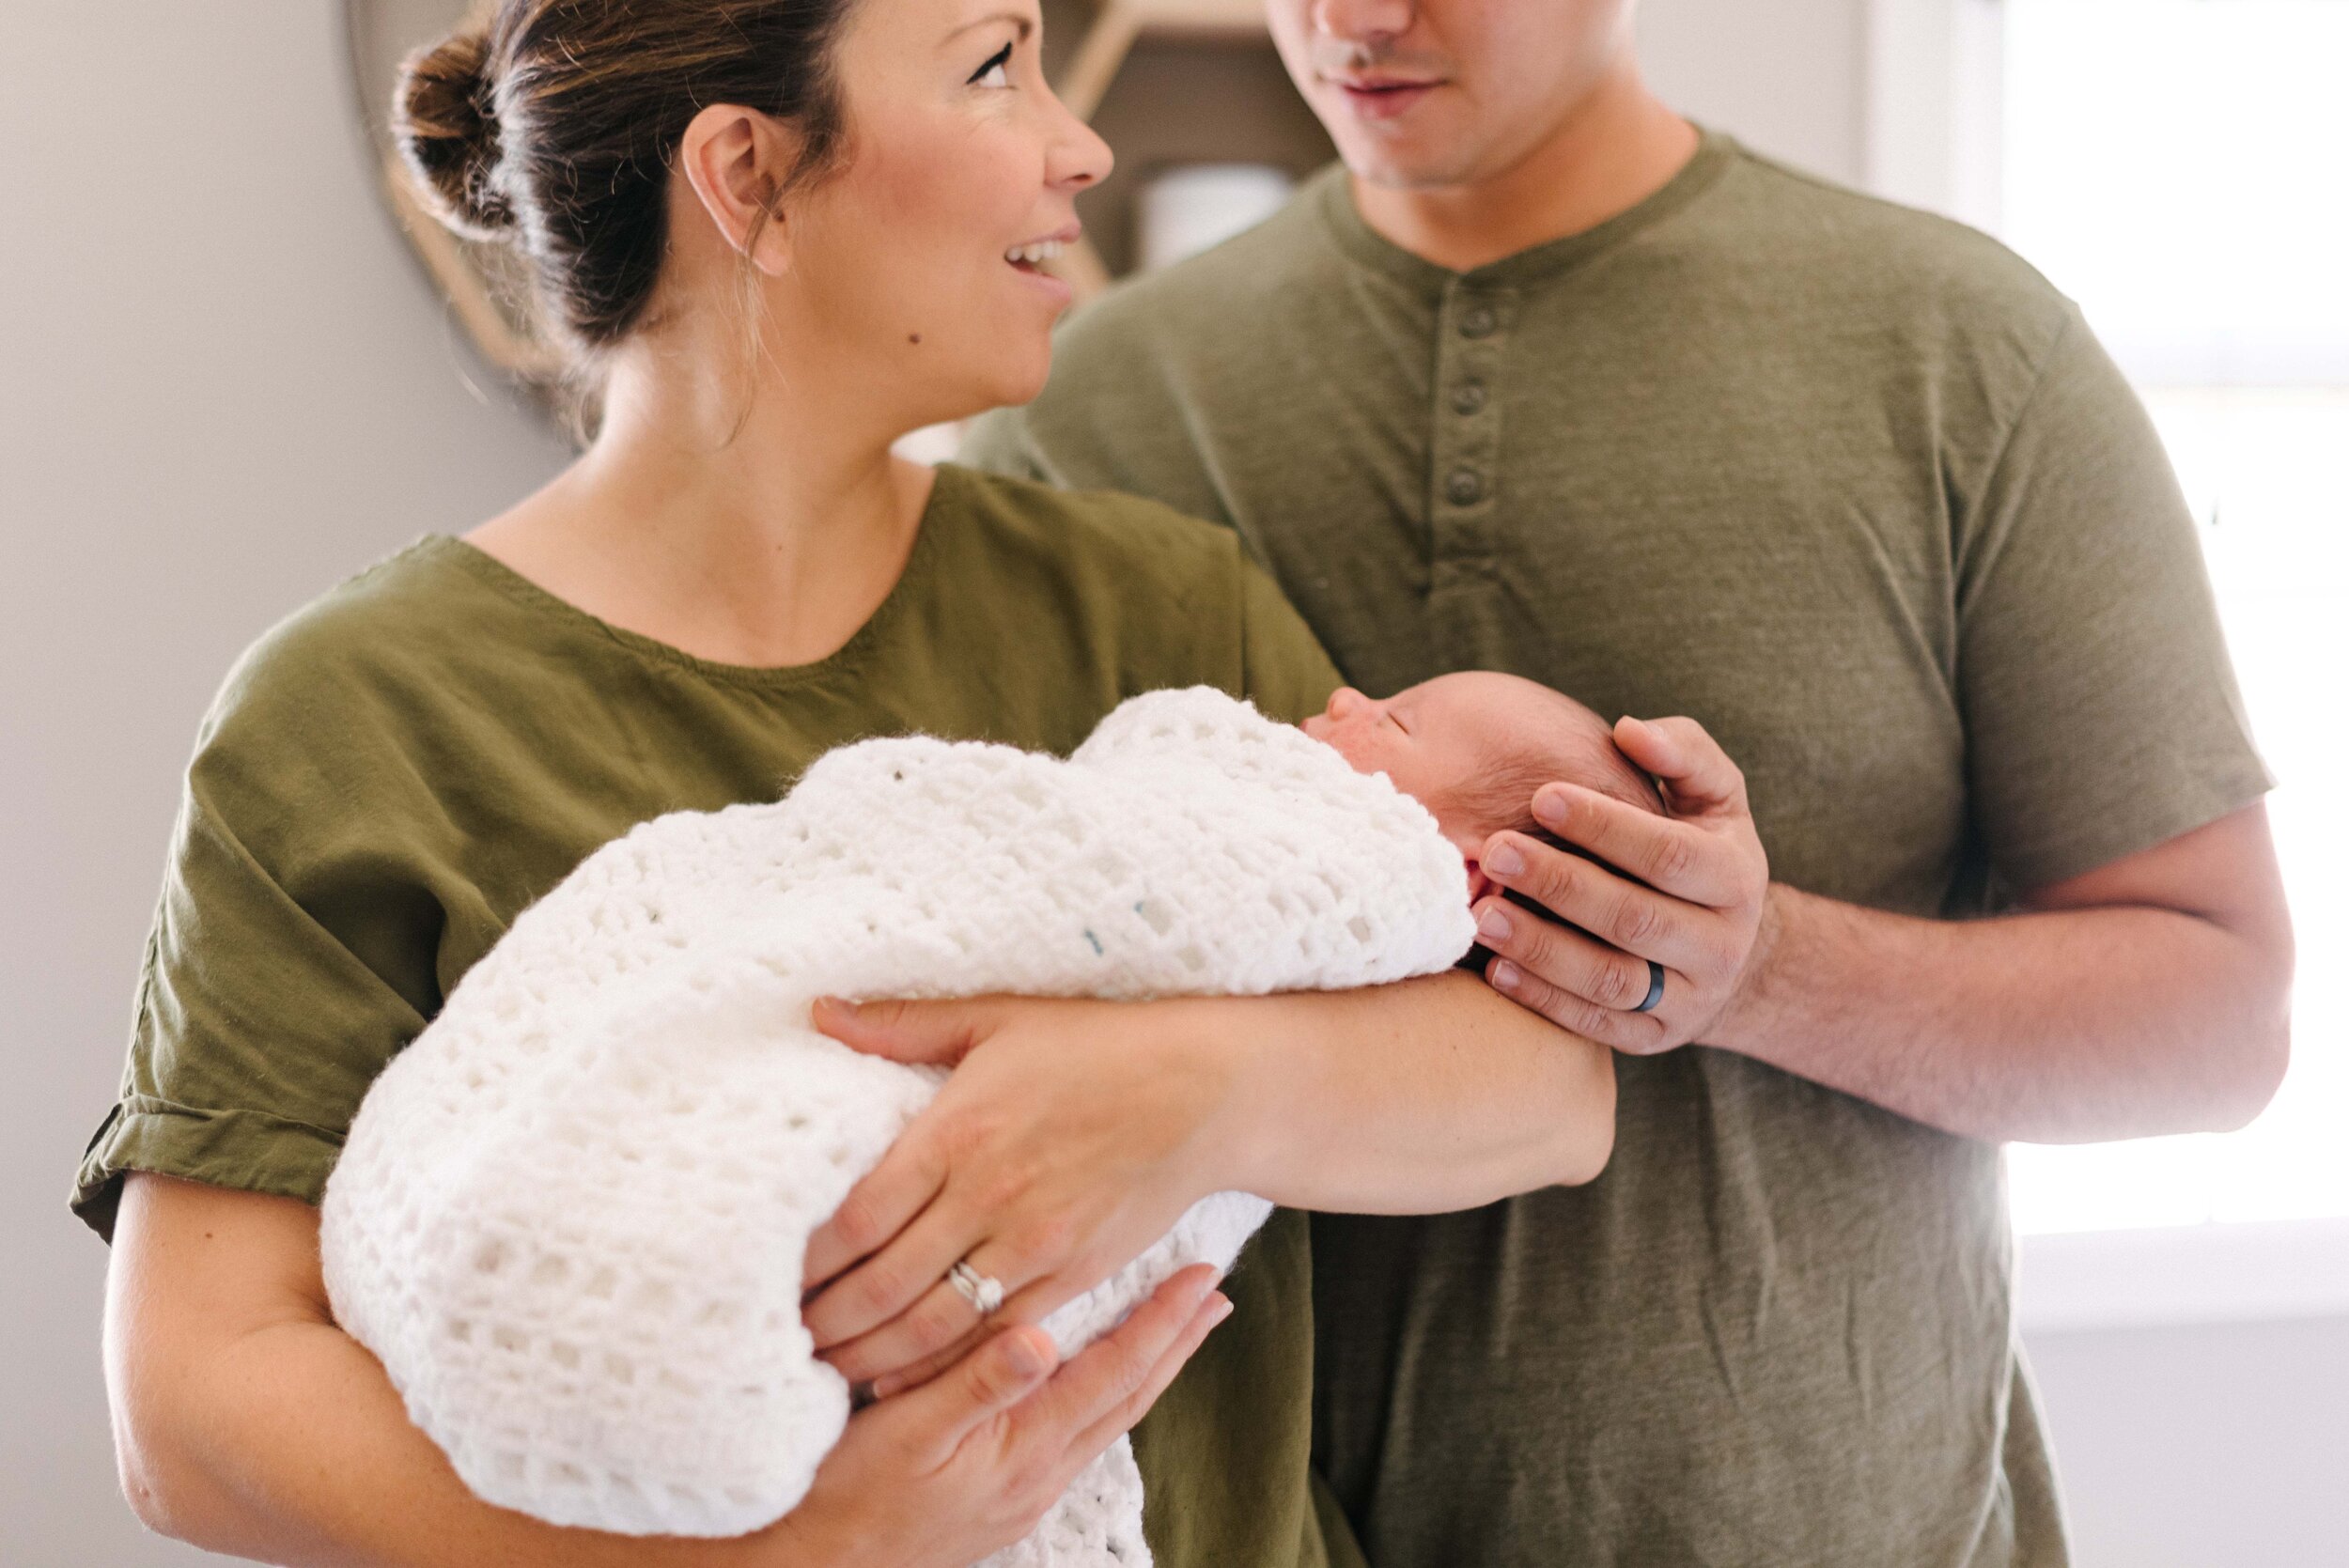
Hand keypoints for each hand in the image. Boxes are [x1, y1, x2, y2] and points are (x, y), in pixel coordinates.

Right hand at [759, 1266, 1230, 1567]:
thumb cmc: (846, 1496)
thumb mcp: (904, 1433)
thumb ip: (974, 1383)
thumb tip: (1042, 1336)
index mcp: (1024, 1447)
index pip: (1112, 1373)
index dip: (1160, 1324)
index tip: (1202, 1281)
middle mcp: (1039, 1473)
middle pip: (1125, 1398)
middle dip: (1173, 1345)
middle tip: (1214, 1299)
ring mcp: (1024, 1492)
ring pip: (1105, 1419)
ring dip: (1144, 1371)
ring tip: (1173, 1335)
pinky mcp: (1004, 1500)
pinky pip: (1075, 1436)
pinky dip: (1103, 1396)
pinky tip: (1096, 1384)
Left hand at [798, 995, 1235, 1390]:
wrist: (1204, 1091)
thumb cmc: (1096, 1046)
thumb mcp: (996, 1019)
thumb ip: (901, 1025)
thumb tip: (818, 1011)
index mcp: (956, 1131)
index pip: (854, 1218)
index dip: (802, 1261)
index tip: (761, 1278)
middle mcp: (987, 1197)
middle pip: (880, 1285)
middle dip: (821, 1322)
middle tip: (774, 1340)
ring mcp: (1032, 1246)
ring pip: (929, 1326)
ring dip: (867, 1354)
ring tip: (820, 1368)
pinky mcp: (1071, 1277)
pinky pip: (990, 1339)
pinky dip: (936, 1366)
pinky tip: (895, 1376)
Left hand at [1471, 714, 1771, 1053]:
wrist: (1730, 952)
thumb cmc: (1702, 850)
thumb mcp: (1714, 798)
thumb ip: (1681, 753)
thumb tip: (1628, 730)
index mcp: (1738, 879)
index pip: (1671, 855)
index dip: (1605, 826)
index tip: (1541, 797)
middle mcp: (1721, 945)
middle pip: (1636, 919)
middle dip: (1561, 883)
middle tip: (1496, 851)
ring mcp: (1689, 999)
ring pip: (1613, 981)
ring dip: (1542, 949)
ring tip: (1482, 916)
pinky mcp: (1653, 1038)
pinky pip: (1596, 1025)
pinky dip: (1543, 1000)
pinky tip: (1495, 971)